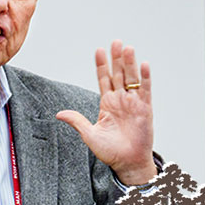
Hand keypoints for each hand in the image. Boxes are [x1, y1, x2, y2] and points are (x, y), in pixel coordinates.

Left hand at [56, 40, 155, 185]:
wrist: (127, 162)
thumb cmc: (110, 151)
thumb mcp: (90, 135)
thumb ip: (77, 121)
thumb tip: (59, 114)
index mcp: (107, 104)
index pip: (103, 79)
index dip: (101, 65)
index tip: (99, 50)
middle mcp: (120, 100)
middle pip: (118, 74)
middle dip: (116, 59)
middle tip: (115, 42)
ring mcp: (133, 103)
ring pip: (132, 78)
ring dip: (130, 64)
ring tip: (127, 48)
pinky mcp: (145, 109)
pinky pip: (145, 90)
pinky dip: (145, 78)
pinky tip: (144, 65)